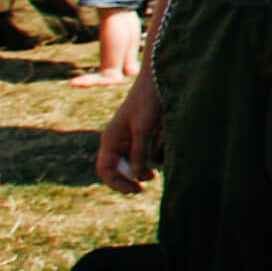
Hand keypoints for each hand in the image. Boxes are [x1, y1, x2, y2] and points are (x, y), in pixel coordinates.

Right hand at [96, 73, 163, 194]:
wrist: (162, 80)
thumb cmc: (149, 101)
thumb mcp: (143, 128)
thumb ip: (139, 152)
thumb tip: (134, 175)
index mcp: (110, 139)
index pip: (106, 170)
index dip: (118, 183)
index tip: (135, 190)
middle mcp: (119, 142)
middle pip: (122, 170)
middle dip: (135, 176)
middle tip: (152, 178)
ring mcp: (133, 139)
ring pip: (138, 163)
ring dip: (148, 166)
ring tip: (159, 158)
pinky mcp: (148, 136)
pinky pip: (151, 154)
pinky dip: (158, 154)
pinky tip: (166, 143)